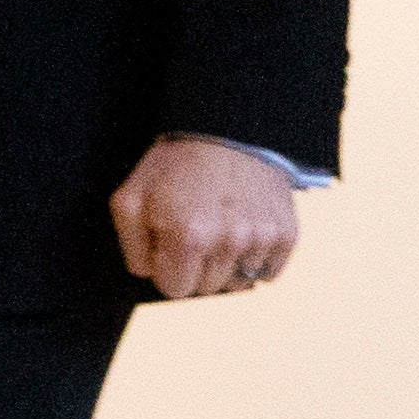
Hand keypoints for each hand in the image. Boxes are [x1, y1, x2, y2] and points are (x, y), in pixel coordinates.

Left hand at [111, 138, 298, 298]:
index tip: (170, 244)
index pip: (175, 288)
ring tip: (220, 228)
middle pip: (207, 288)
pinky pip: (268, 273)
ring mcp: (262, 239)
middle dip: (195, 267)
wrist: (229, 129)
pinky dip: (255, 260)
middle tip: (195, 230)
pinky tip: (243, 233)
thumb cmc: (175, 164)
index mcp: (189, 236)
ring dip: (225, 264)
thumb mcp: (131, 197)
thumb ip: (132, 246)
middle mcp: (230, 242)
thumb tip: (150, 275)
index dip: (167, 268)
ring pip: (237, 283)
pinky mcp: (287, 235)